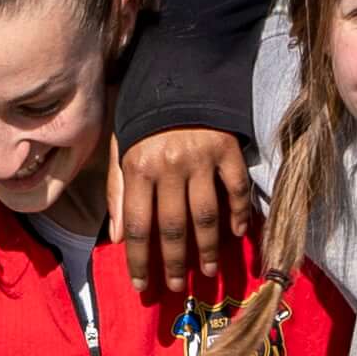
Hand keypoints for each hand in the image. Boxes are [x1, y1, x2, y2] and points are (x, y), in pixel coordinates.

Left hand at [116, 126, 254, 305]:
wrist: (180, 70)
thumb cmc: (145, 114)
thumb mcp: (120, 146)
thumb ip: (117, 191)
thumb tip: (117, 238)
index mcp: (137, 166)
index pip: (136, 225)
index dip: (139, 259)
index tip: (142, 286)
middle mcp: (168, 165)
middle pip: (172, 227)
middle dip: (173, 263)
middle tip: (177, 286)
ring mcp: (201, 158)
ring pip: (205, 215)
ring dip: (207, 248)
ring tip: (207, 270)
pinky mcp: (227, 149)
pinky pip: (236, 189)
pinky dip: (239, 214)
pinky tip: (238, 234)